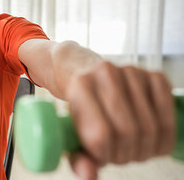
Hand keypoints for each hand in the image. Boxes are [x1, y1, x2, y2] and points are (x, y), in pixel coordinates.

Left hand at [65, 62, 175, 179]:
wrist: (86, 73)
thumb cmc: (81, 110)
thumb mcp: (72, 133)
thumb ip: (78, 158)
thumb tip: (89, 177)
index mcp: (80, 87)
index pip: (101, 135)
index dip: (107, 155)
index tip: (104, 156)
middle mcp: (105, 73)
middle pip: (128, 132)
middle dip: (128, 154)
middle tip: (121, 156)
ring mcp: (131, 71)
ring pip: (150, 127)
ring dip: (147, 149)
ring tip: (134, 149)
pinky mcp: (154, 74)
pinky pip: (169, 113)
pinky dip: (166, 135)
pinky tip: (154, 140)